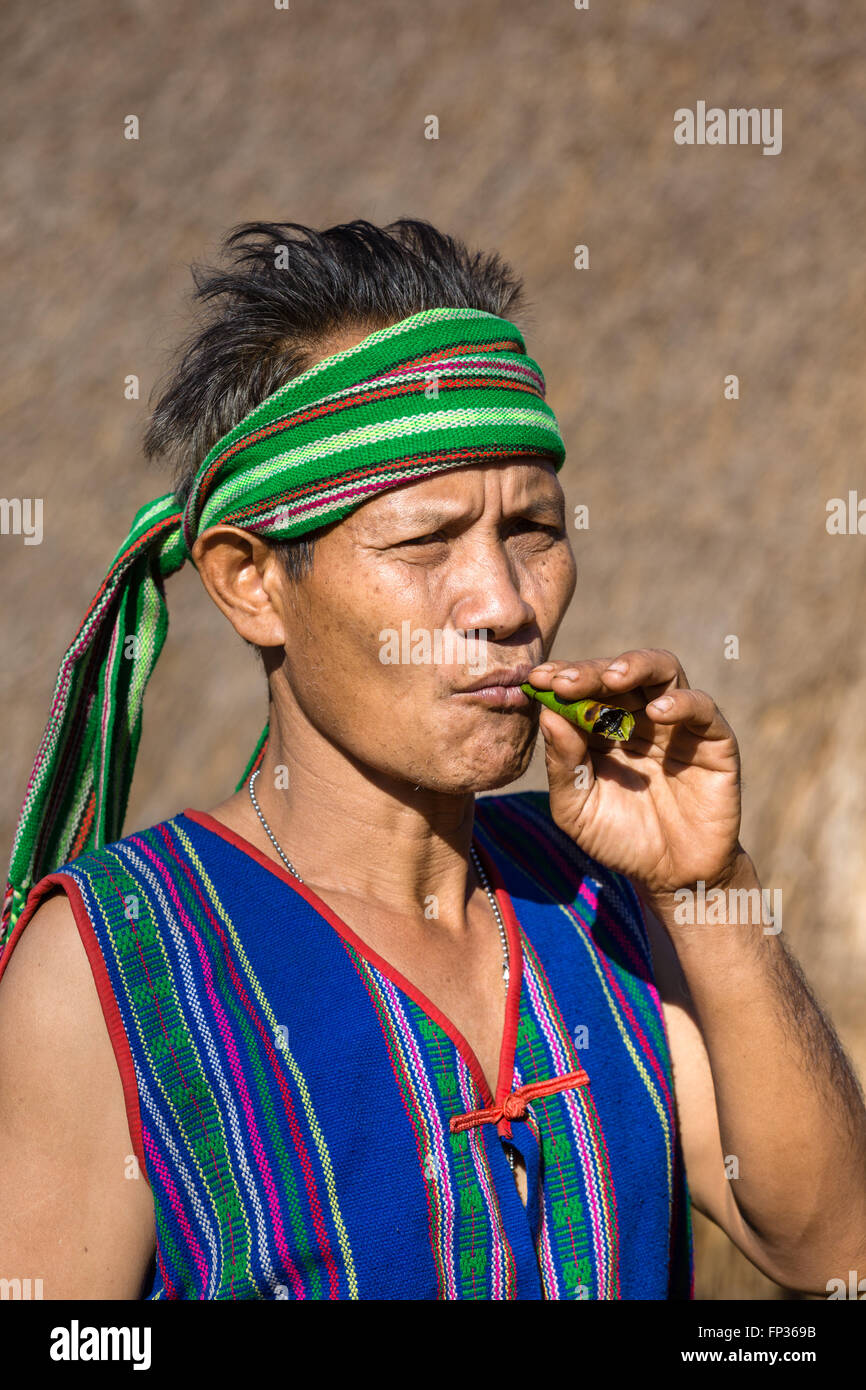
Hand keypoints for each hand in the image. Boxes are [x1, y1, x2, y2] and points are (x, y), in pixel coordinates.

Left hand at [527, 649, 742, 902]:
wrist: (671, 877)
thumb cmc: (619, 839)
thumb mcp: (577, 807)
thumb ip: (563, 764)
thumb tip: (547, 715)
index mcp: (603, 727)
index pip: (583, 688)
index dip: (560, 677)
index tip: (535, 679)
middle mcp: (640, 716)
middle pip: (620, 672)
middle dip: (589, 672)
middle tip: (564, 681)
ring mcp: (678, 724)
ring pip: (664, 671)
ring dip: (636, 666)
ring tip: (611, 679)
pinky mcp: (714, 740)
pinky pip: (703, 708)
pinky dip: (680, 703)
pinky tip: (655, 714)